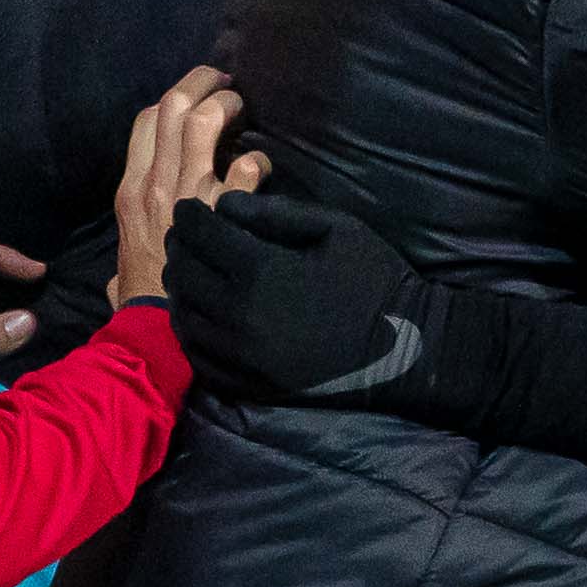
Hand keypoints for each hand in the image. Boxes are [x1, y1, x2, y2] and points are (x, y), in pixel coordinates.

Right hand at [110, 65, 267, 308]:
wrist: (154, 332)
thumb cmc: (141, 303)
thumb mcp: (122, 268)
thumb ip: (127, 256)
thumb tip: (122, 277)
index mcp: (130, 191)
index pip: (146, 121)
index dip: (174, 100)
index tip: (196, 98)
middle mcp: (156, 184)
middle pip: (174, 106)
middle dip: (204, 83)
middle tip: (228, 82)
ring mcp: (189, 196)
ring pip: (204, 122)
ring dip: (229, 108)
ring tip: (245, 111)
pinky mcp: (222, 215)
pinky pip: (244, 169)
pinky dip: (258, 163)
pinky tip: (263, 169)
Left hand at [165, 193, 420, 400]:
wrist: (406, 349)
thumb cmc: (374, 279)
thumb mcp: (335, 227)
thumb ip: (274, 211)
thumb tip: (225, 204)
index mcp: (261, 270)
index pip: (200, 233)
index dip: (190, 215)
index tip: (191, 209)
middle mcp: (240, 315)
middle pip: (184, 273)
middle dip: (180, 248)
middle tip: (187, 238)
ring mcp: (241, 355)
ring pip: (184, 315)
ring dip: (181, 289)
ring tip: (190, 272)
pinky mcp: (248, 383)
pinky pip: (199, 355)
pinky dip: (191, 330)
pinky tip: (200, 315)